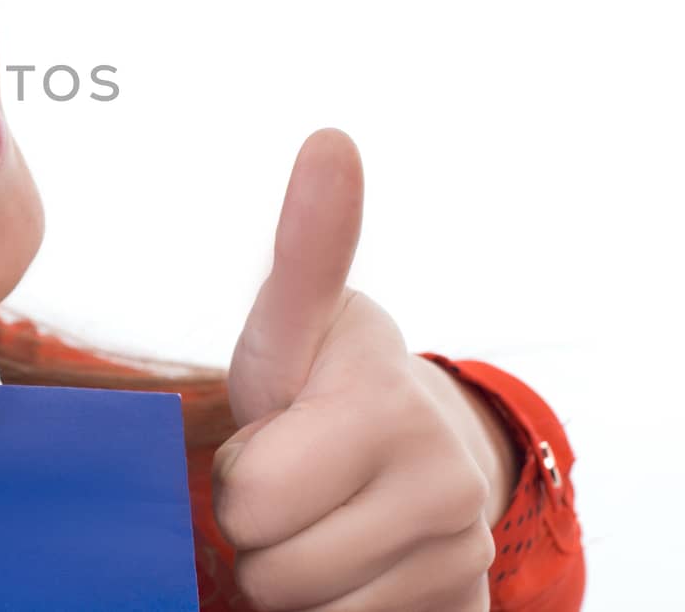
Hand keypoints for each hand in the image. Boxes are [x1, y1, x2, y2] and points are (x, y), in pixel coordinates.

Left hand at [213, 129, 497, 611]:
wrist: (418, 449)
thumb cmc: (326, 382)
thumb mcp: (297, 320)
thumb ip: (308, 247)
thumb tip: (331, 139)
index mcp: (383, 400)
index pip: (254, 489)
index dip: (242, 468)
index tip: (283, 438)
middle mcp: (440, 477)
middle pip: (264, 555)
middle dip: (254, 519)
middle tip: (287, 476)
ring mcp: (457, 546)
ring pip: (296, 603)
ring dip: (286, 567)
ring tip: (315, 514)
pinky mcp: (461, 599)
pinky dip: (327, 607)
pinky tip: (348, 558)